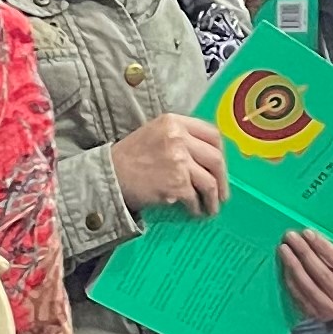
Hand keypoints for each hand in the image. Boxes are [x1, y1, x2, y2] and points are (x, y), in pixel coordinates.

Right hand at [110, 113, 228, 216]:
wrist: (109, 175)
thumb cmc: (130, 157)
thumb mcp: (155, 133)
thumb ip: (180, 137)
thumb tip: (206, 156)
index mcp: (174, 122)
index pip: (212, 134)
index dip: (221, 152)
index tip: (221, 165)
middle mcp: (179, 138)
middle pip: (216, 158)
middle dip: (223, 179)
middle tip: (223, 193)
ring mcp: (179, 160)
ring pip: (210, 182)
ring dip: (213, 198)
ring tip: (212, 207)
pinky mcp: (176, 183)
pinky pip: (195, 198)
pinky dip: (197, 207)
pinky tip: (194, 211)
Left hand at [277, 227, 332, 322]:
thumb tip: (322, 222)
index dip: (322, 246)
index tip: (307, 232)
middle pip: (322, 273)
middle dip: (304, 253)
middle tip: (291, 237)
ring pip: (309, 286)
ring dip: (293, 266)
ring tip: (284, 249)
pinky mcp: (318, 314)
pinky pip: (301, 297)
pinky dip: (291, 281)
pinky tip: (285, 267)